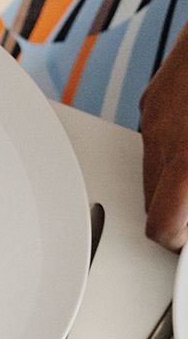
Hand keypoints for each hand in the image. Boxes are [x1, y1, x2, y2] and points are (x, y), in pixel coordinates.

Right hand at [142, 32, 187, 248]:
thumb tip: (187, 217)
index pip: (163, 226)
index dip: (176, 240)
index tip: (185, 242)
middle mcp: (164, 137)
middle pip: (155, 202)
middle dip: (179, 207)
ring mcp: (155, 114)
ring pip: (155, 169)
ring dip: (177, 175)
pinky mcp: (154, 96)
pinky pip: (156, 137)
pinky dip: (175, 144)